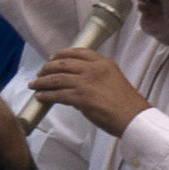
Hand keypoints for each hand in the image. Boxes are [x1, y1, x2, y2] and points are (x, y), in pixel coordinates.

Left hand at [31, 43, 148, 135]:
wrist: (133, 118)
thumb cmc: (126, 104)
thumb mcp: (113, 80)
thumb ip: (96, 77)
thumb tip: (75, 82)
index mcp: (104, 63)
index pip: (79, 51)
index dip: (62, 54)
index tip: (53, 58)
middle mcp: (94, 69)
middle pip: (63, 63)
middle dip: (48, 68)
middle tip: (40, 73)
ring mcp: (87, 83)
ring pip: (57, 79)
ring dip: (42, 82)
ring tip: (34, 85)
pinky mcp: (81, 97)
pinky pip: (58, 94)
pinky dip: (46, 95)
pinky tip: (41, 97)